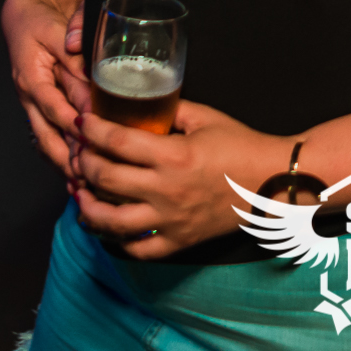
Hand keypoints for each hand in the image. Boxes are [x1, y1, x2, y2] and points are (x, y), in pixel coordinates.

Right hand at [3, 0, 82, 180]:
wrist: (22, 17)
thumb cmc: (39, 21)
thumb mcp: (55, 31)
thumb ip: (72, 50)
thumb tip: (84, 64)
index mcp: (31, 78)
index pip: (52, 106)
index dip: (71, 124)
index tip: (91, 140)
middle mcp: (29, 97)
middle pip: (45, 135)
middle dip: (65, 158)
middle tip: (88, 177)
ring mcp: (32, 105)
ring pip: (46, 141)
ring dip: (63, 164)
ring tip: (83, 186)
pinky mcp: (40, 108)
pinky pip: (48, 137)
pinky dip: (61, 156)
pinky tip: (75, 176)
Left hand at [74, 100, 286, 259]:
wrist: (273, 182)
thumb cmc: (242, 146)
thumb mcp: (205, 118)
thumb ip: (170, 109)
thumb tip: (139, 101)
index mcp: (173, 156)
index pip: (116, 142)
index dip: (92, 130)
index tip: (81, 122)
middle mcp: (167, 191)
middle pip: (105, 179)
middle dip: (82, 163)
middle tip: (77, 152)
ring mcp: (170, 221)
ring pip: (110, 221)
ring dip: (87, 205)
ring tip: (79, 193)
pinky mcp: (178, 241)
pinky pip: (136, 249)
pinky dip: (116, 239)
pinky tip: (107, 224)